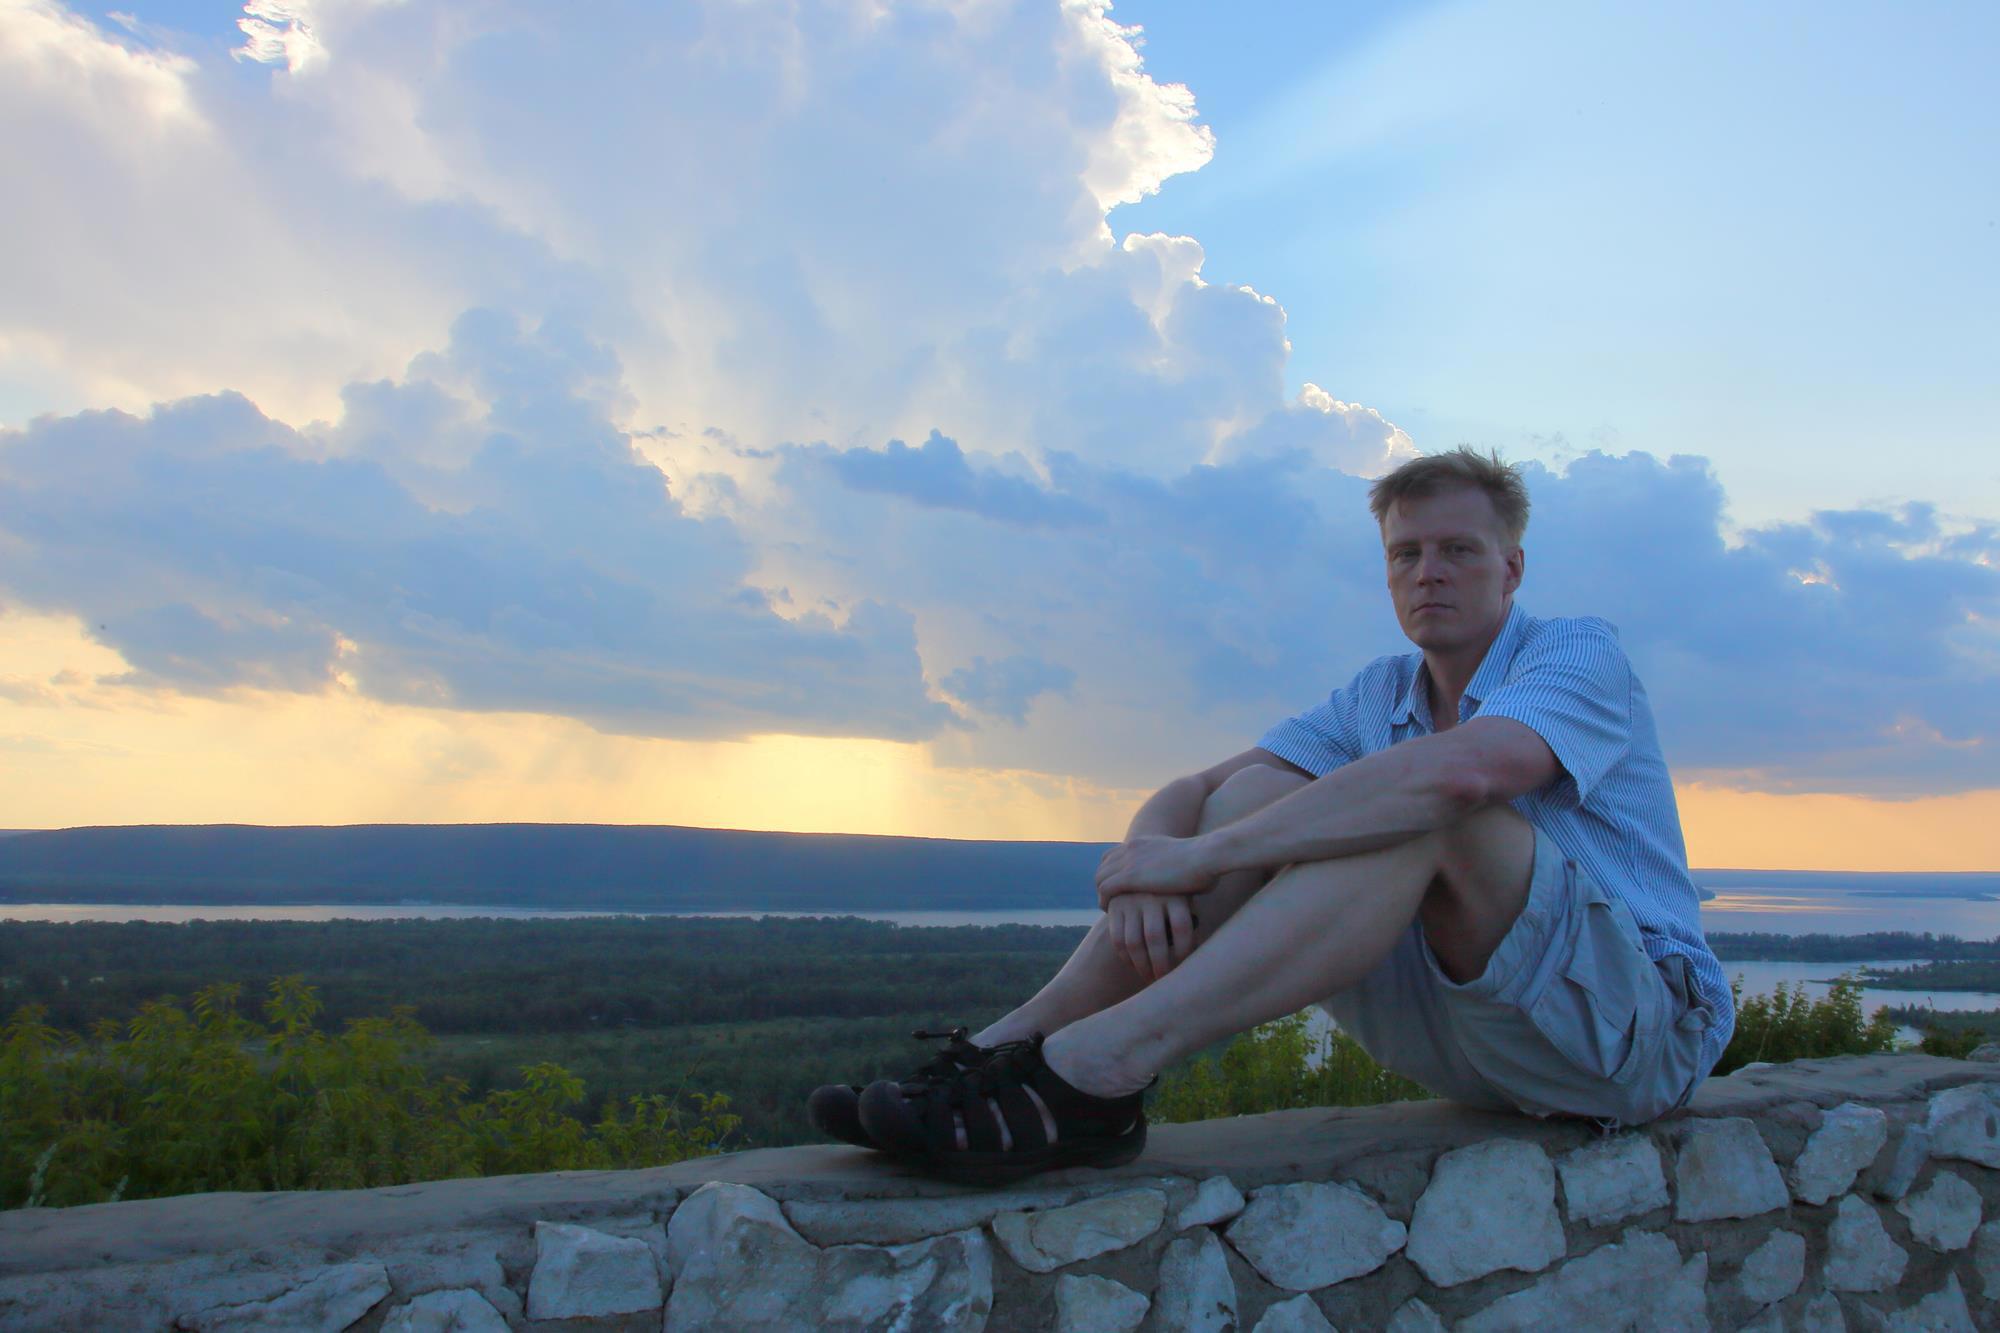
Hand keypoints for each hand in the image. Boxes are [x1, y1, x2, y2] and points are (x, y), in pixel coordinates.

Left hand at [1095, 834, 1214, 908]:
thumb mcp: (1185, 859)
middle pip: (1103, 865)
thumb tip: (1189, 880)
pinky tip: (1110, 912)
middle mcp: (1132, 848)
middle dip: (1103, 882)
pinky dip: (1104, 901)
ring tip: (1109, 909)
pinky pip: (1104, 889)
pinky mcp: (1130, 876)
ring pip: (1099, 877)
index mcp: (1143, 842)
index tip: (1118, 887)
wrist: (1207, 856)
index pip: (1114, 854)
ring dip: (1102, 893)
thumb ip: (1177, 866)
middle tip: (1110, 900)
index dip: (1112, 870)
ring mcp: (1129, 861)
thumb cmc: (1206, 861)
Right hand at [1106, 892, 1198, 982]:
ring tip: (1150, 979)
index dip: (1183, 953)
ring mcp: (1130, 900)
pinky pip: (1118, 940)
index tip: (1185, 970)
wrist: (1146, 877)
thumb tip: (1197, 961)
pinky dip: (1126, 958)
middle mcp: (1151, 894)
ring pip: (1134, 942)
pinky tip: (1136, 966)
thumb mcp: (1186, 903)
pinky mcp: (1114, 907)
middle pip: (1155, 938)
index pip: (1181, 927)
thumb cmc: (1176, 900)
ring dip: (1142, 966)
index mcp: (1175, 894)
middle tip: (1164, 981)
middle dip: (1160, 965)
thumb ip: (1190, 926)